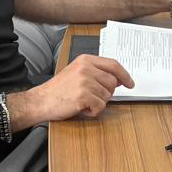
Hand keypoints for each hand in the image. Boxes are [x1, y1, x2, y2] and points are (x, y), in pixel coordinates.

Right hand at [10, 54, 133, 124]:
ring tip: (82, 102)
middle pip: (112, 82)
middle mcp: (86, 68)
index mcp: (85, 60)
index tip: (130, 83)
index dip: (124, 75)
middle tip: (93, 97)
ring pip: (107, 96)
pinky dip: (93, 111)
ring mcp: (85, 81)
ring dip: (98, 103)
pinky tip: (81, 108)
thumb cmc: (58, 90)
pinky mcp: (84, 96)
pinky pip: (100, 107)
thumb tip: (117, 79)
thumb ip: (95, 72)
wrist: (41, 101)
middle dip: (107, 93)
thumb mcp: (76, 72)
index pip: (113, 64)